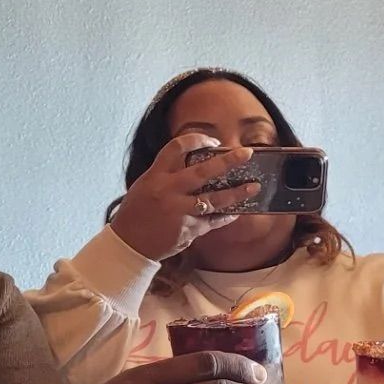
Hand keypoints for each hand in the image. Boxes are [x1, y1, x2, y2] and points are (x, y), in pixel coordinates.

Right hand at [109, 134, 261, 259]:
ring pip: (214, 200)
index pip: (176, 148)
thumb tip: (196, 164)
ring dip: (237, 193)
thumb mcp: (146, 185)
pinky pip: (213, 221)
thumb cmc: (137, 212)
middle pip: (203, 171)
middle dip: (228, 161)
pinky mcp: (188, 230)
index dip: (197, 140)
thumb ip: (168, 175)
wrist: (129, 244)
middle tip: (248, 153)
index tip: (214, 142)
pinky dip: (226, 216)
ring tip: (254, 187)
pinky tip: (237, 211)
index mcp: (156, 176)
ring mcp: (180, 211)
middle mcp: (169, 191)